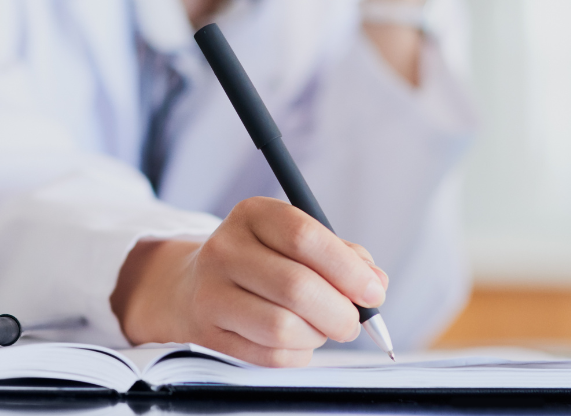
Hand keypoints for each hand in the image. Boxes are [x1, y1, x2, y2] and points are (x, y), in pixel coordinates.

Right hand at [110, 197, 388, 367]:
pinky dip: (297, 354)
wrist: (194, 285)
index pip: (304, 237)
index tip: (373, 292)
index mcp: (253, 214)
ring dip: (317, 336)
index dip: (346, 269)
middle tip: (351, 322)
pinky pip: (269, 355)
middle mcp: (225, 247)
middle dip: (339, 313)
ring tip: (319, 328)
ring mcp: (210, 290)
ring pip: (282, 327)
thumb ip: (342, 256)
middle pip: (296, 287)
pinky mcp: (207, 331)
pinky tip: (295, 340)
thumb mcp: (296, 241)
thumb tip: (375, 284)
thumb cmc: (263, 261)